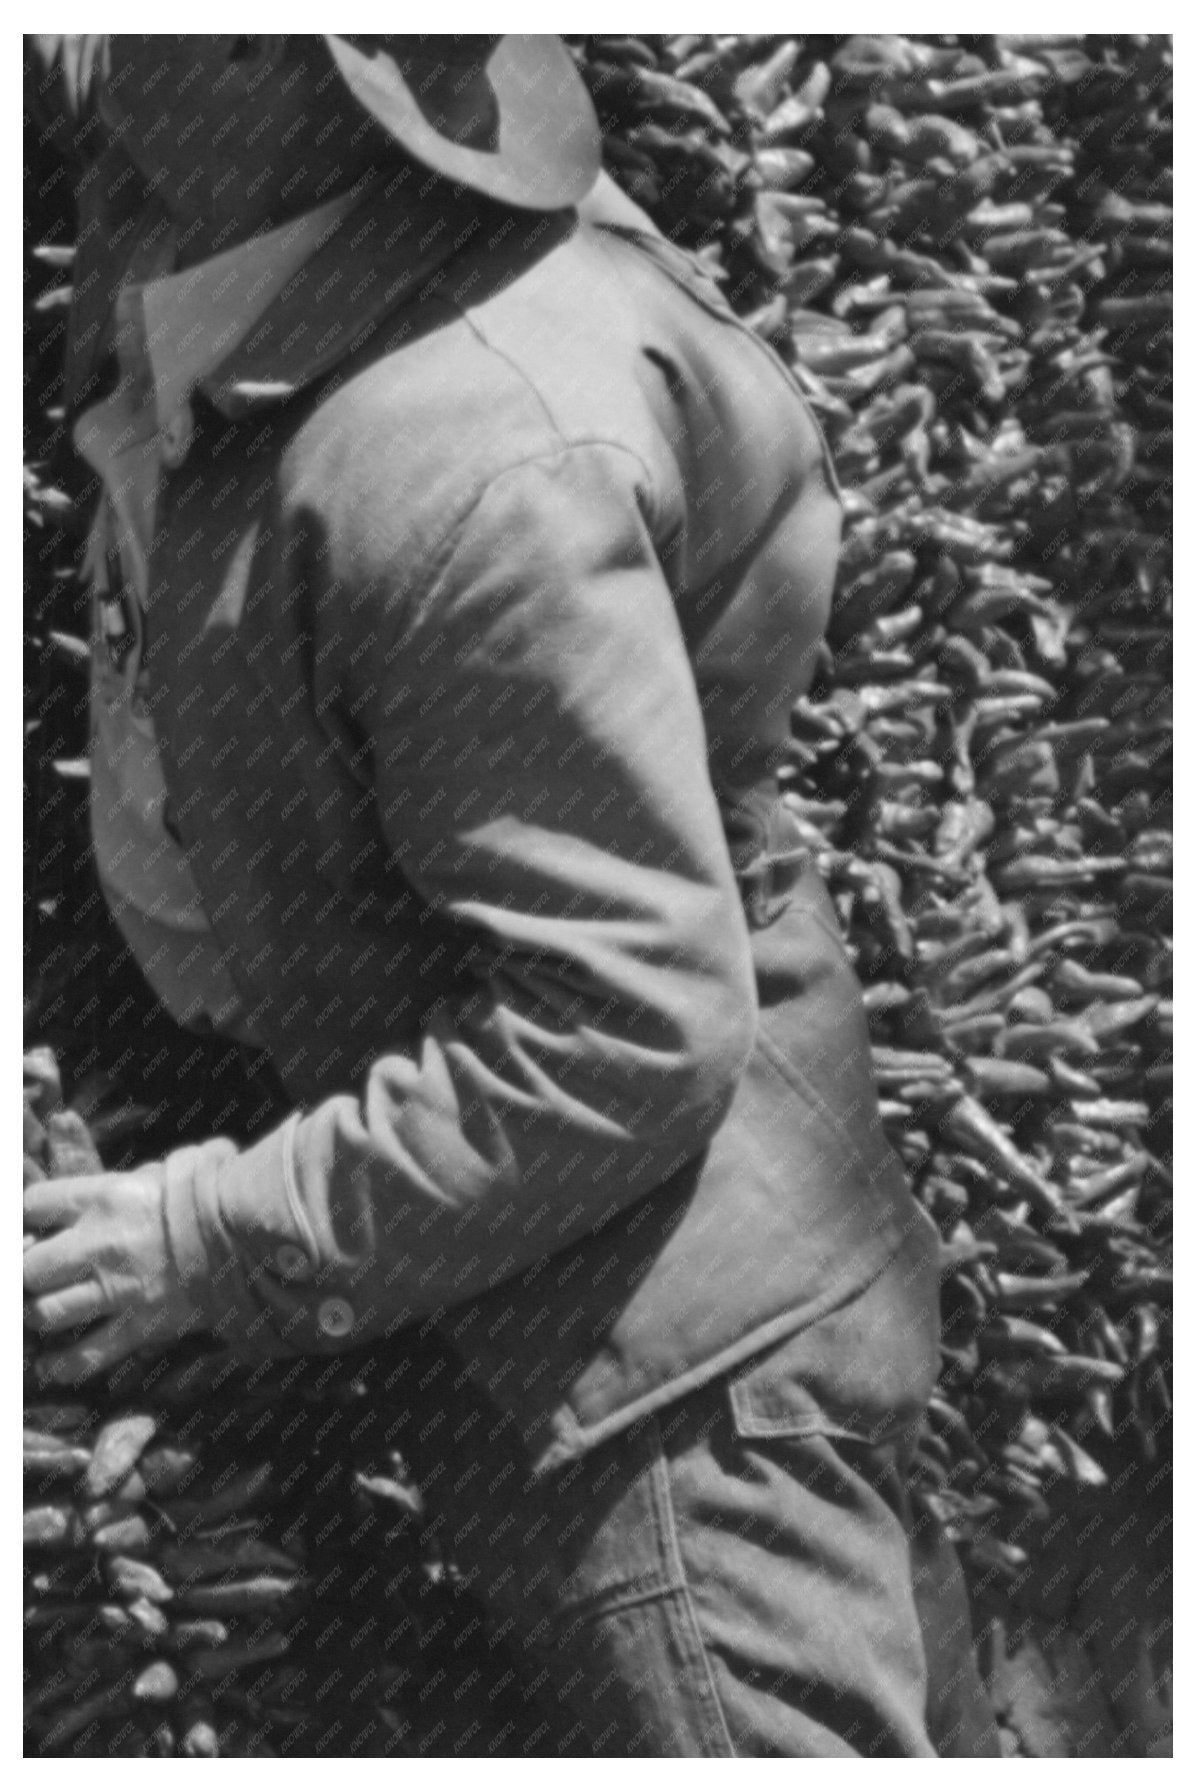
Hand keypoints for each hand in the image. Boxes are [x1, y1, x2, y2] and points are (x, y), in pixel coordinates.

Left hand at [23, 1166, 206, 1383]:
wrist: (255, 1233)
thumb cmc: (214, 1194)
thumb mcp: (169, 1172)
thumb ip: (135, 1179)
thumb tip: (135, 1180)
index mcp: (105, 1198)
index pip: (33, 1206)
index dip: (23, 1220)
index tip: (28, 1229)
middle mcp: (101, 1244)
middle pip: (29, 1268)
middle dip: (26, 1275)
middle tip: (34, 1279)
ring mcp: (119, 1287)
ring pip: (47, 1313)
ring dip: (40, 1316)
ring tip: (43, 1315)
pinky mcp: (140, 1323)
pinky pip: (87, 1355)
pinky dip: (65, 1365)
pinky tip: (53, 1365)